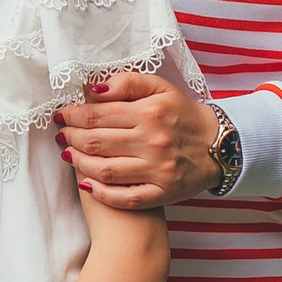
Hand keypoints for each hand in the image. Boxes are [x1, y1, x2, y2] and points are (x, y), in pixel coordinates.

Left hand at [56, 68, 225, 209]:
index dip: (72, 115)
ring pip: (103, 170)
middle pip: (95, 142)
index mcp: (149, 113)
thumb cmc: (184, 116)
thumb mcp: (161, 88)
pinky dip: (100, 192)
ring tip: (67, 155)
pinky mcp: (162, 193)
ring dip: (78, 163)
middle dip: (70, 138)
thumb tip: (94, 89)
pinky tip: (85, 183)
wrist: (219, 147)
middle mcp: (152, 142)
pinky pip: (124, 198)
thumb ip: (128, 83)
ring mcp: (157, 170)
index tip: (62, 115)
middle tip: (62, 134)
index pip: (96, 115)